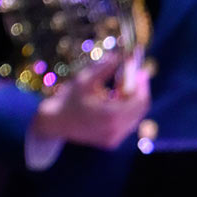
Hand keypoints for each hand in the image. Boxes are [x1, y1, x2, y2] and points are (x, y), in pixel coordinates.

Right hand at [29, 53, 150, 149]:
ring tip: (119, 87)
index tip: (140, 70)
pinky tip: (114, 100)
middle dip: (140, 91)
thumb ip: (104, 67)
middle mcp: (115, 130)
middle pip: (141, 109)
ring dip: (132, 100)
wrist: (54, 123)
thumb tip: (121, 55)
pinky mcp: (111, 142)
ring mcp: (114, 138)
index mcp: (111, 116)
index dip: (142, 84)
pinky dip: (125, 110)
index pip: (140, 101)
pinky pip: (126, 124)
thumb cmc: (68, 99)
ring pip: (134, 117)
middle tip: (137, 75)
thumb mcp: (85, 80)